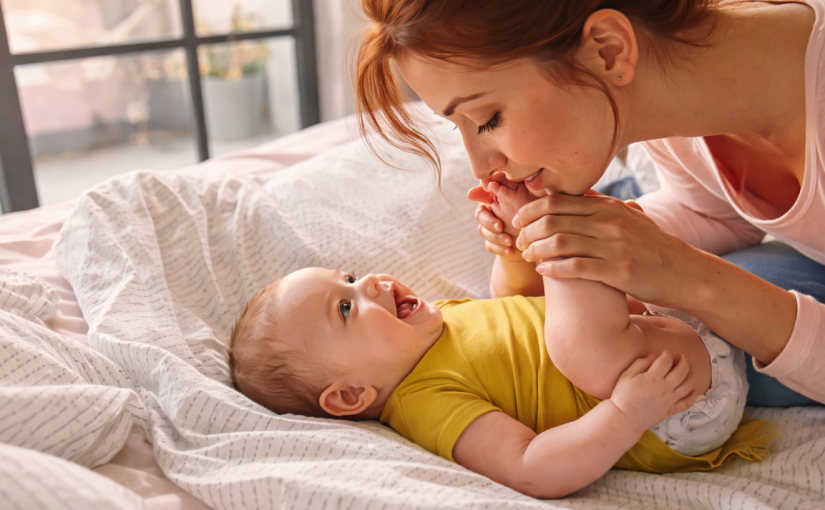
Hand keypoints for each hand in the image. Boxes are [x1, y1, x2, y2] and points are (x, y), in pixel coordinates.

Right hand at [469, 174, 541, 261]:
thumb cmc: (540, 210)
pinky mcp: (495, 241)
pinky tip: (510, 251)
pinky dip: (499, 249)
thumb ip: (514, 187)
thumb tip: (496, 178)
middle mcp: (493, 210)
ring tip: (510, 242)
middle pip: (480, 214)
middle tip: (500, 226)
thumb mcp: (531, 196)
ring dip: (495, 237)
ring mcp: (492, 227)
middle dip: (489, 222)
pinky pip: (489, 245)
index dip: (483, 197)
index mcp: (499, 196)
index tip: (491, 202)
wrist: (545, 235)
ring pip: (482, 230)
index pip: (482, 194)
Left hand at [512, 192, 698, 306]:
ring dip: (536, 250)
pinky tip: (543, 271)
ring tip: (528, 256)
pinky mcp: (617, 271)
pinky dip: (553, 268)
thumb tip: (580, 196)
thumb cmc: (652, 247)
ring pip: (559, 242)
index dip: (531, 210)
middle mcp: (609, 222)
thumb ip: (603, 208)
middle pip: (552, 219)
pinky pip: (575, 267)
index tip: (519, 221)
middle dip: (528, 231)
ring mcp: (614, 246)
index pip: (557, 200)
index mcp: (608, 206)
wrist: (684, 272)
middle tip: (519, 241)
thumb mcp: (630, 217)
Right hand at [609, 351, 697, 434]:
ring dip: (691, 376)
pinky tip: (695, 391)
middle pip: (681, 371)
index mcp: (653, 377)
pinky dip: (693, 397)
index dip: (667, 355)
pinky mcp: (671, 410)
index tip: (666, 353)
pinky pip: (686, 403)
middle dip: (684, 362)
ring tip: (692, 371)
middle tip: (684, 357)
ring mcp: (670, 400)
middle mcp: (665, 388)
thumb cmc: (623, 396)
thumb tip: (653, 356)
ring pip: (687, 386)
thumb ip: (641, 363)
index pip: (666, 361)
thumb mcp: (627, 375)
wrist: (625, 418)